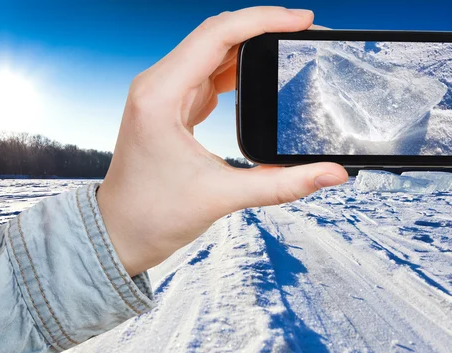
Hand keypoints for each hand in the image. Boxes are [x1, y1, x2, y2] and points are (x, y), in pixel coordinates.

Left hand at [97, 6, 347, 276]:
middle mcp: (157, 86)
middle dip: (261, 28)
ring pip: (211, 51)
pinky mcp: (171, 106)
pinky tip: (261, 74)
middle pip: (215, 35)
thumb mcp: (223, 197)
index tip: (302, 21)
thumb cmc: (153, 215)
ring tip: (289, 48)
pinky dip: (236, 68)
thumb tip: (332, 172)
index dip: (263, 20)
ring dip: (250, 46)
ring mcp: (162, 94)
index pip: (217, 35)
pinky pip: (207, 73)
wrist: (120, 233)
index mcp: (161, 96)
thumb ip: (283, 184)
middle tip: (303, 33)